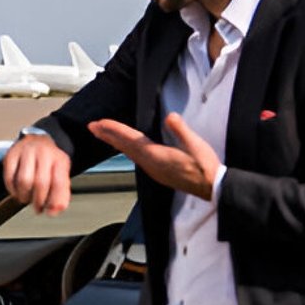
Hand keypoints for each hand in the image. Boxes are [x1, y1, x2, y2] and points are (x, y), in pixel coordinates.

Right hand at [3, 132, 71, 215]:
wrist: (37, 141)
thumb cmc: (49, 163)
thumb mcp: (61, 175)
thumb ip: (61, 195)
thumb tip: (53, 211)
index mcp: (59, 159)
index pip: (58, 182)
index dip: (53, 201)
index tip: (49, 211)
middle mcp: (43, 153)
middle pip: (40, 182)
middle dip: (38, 200)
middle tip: (37, 208)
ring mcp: (26, 152)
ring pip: (23, 180)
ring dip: (24, 195)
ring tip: (26, 198)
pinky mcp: (10, 154)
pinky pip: (9, 177)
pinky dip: (12, 189)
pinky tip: (17, 191)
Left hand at [88, 112, 219, 200]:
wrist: (212, 188)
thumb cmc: (205, 168)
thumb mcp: (196, 145)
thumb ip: (181, 130)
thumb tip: (170, 117)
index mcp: (157, 156)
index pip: (131, 140)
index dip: (115, 130)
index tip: (100, 123)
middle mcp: (151, 164)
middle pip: (125, 147)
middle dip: (108, 135)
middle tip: (92, 126)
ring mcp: (154, 170)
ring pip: (129, 153)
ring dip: (115, 142)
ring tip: (103, 134)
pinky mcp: (158, 172)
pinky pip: (137, 158)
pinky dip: (126, 149)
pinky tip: (125, 148)